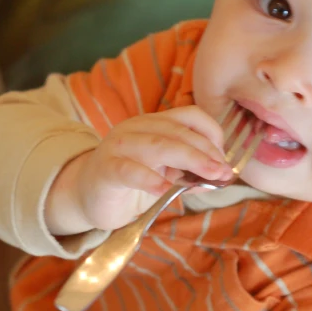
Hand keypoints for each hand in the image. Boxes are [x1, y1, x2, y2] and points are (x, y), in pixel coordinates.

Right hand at [45, 106, 231, 233]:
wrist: (87, 195)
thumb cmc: (131, 183)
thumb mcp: (165, 175)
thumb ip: (189, 174)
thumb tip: (221, 177)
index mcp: (152, 123)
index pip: (188, 115)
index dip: (211, 133)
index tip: (224, 158)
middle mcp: (136, 128)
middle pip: (177, 131)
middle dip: (205, 151)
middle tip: (223, 172)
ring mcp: (118, 146)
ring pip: (158, 146)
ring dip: (189, 160)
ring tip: (208, 177)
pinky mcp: (106, 169)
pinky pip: (129, 170)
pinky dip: (149, 179)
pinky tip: (165, 189)